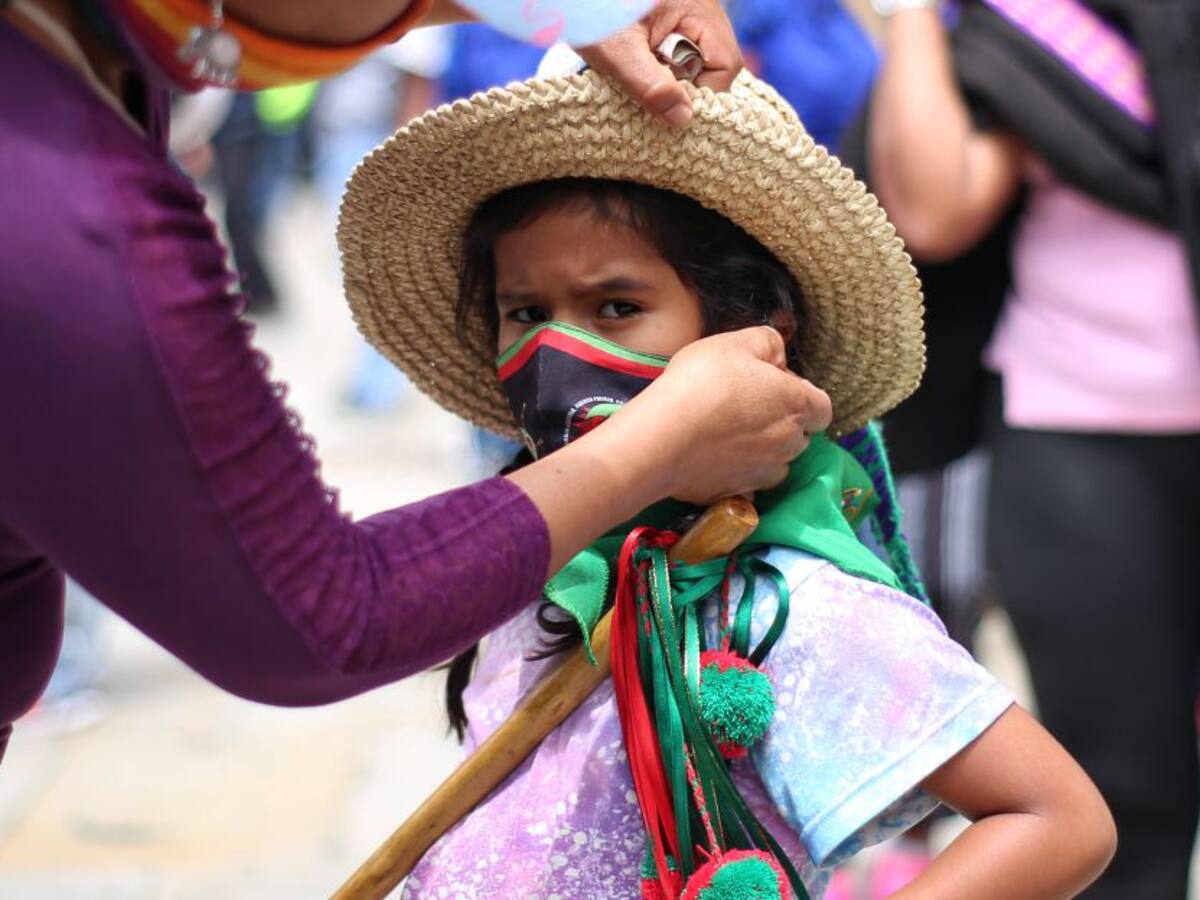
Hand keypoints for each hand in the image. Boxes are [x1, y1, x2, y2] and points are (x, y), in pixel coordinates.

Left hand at [578, 0, 742, 127]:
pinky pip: (673, 52)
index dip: (703, 94)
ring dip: (667, 78)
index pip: (725, 65)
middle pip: (711, 64)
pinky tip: (633, 67)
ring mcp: (683, 13)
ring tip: (636, 75)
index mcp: (699, 8)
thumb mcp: (619, 52)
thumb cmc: (591, 10)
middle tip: (649, 91)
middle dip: (683, 86)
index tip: (671, 107)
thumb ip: (652, 86)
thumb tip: (683, 119)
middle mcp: (699, 8)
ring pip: (691, 60)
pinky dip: (656, 66)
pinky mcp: (664, 19)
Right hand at [616, 327, 831, 503]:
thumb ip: (768, 342)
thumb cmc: (701, 384)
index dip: (800, 395)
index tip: (771, 386)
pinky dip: (737, 471)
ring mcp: (764, 473)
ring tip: (726, 432)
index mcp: (797, 405)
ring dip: (762, 448)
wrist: (662, 439)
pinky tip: (713, 456)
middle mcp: (790, 444)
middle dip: (781, 421)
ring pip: (775, 460)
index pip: (822, 407)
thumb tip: (777, 356)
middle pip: (799, 435)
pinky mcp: (738, 493)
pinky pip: (747, 483)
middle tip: (744, 405)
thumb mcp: (735, 342)